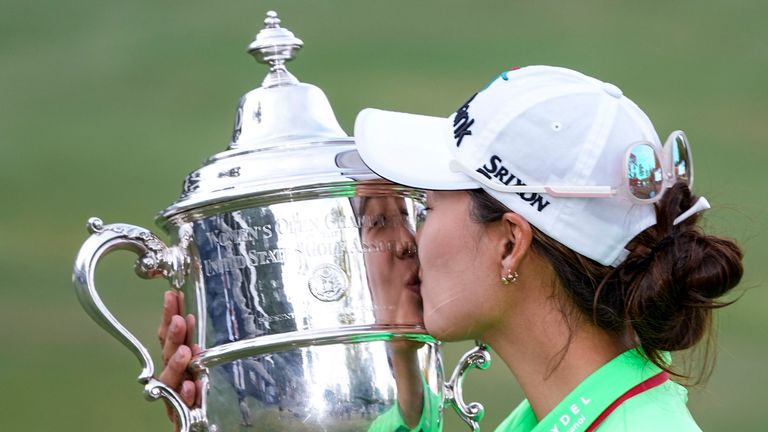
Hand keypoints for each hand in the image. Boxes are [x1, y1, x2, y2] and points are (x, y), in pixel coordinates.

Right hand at [157, 290, 200, 429]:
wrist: (195, 426)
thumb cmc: (199, 393)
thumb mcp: (199, 363)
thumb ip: (192, 342)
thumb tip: (190, 313)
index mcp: (176, 362)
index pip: (168, 336)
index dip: (169, 316)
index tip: (173, 295)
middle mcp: (172, 377)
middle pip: (168, 354)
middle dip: (173, 336)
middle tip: (181, 320)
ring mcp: (175, 396)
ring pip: (172, 380)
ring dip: (177, 365)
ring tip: (185, 352)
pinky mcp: (182, 415)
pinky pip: (183, 405)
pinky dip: (188, 395)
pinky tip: (192, 386)